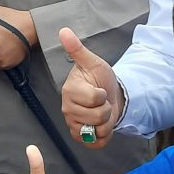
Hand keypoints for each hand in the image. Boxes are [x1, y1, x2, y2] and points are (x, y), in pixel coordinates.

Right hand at [59, 28, 121, 148]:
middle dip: (106, 109)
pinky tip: (102, 125)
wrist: (109, 95)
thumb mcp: (93, 62)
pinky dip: (104, 135)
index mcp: (70, 90)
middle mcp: (67, 109)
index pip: (94, 98)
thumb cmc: (100, 78)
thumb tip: (63, 30)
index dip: (103, 94)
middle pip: (98, 116)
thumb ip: (77, 49)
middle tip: (102, 101)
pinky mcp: (79, 137)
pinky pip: (96, 143)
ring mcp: (73, 124)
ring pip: (98, 130)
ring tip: (102, 112)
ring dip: (106, 122)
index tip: (99, 89)